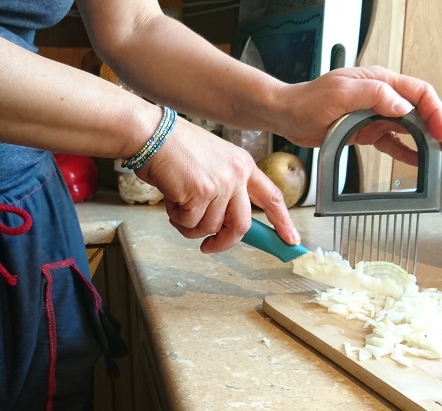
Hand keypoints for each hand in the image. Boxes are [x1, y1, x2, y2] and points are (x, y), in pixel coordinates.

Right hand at [134, 119, 299, 253]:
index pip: (271, 197)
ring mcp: (221, 184)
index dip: (282, 222)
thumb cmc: (173, 148)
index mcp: (243, 165)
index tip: (290, 240)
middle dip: (223, 242)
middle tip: (208, 247)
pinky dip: (176, 219)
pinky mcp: (201, 193)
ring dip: (189, 226)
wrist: (150, 134)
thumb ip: (224, 190)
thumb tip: (223, 224)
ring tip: (177, 206)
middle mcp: (237, 174)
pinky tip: (171, 199)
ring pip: (210, 227)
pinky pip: (190, 224)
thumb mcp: (211, 163)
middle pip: (242, 225)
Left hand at [274, 66, 441, 163]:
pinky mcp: (366, 131)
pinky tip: (418, 163)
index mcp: (380, 81)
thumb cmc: (308, 100)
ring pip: (411, 128)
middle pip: (421, 111)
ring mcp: (375, 115)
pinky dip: (407, 152)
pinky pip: (392, 142)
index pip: (419, 94)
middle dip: (441, 129)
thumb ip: (373, 95)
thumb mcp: (340, 92)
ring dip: (429, 142)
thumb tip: (402, 106)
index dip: (436, 113)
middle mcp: (381, 97)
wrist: (287, 115)